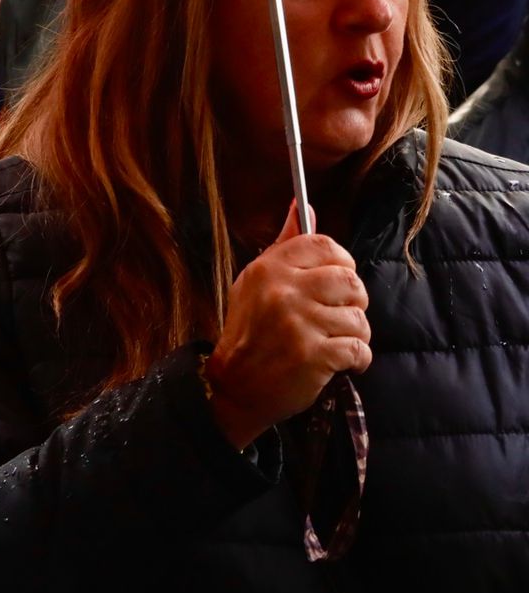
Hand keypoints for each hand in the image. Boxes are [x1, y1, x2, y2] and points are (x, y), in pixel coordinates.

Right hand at [204, 203, 369, 448]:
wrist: (234, 386)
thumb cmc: (250, 332)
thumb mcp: (256, 283)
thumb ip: (284, 246)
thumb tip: (303, 205)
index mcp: (269, 269)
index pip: (325, 245)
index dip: (341, 263)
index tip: (337, 282)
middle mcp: (283, 292)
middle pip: (350, 280)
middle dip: (353, 302)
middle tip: (338, 317)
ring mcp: (299, 324)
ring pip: (359, 319)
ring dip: (355, 335)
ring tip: (335, 342)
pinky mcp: (314, 355)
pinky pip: (360, 349)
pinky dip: (357, 360)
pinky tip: (342, 363)